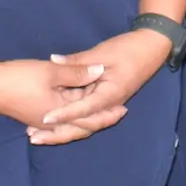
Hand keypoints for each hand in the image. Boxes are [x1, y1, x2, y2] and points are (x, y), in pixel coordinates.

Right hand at [0, 56, 116, 144]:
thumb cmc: (19, 78)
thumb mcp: (51, 71)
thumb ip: (77, 72)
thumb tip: (98, 70)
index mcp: (59, 114)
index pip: (90, 116)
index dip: (108, 112)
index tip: (124, 107)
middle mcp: (51, 123)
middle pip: (82, 125)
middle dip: (100, 119)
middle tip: (119, 113)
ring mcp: (40, 120)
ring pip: (69, 124)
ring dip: (84, 119)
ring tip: (99, 113)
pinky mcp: (31, 115)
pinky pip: (57, 122)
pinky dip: (69, 119)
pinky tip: (71, 112)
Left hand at [41, 31, 170, 139]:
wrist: (152, 48)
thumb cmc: (129, 49)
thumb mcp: (102, 53)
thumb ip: (77, 61)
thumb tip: (52, 61)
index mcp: (110, 95)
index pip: (83, 109)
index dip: (64, 115)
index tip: (44, 119)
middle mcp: (108, 105)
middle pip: (82, 124)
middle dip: (58, 132)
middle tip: (33, 137)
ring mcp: (106, 103)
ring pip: (82, 121)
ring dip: (61, 128)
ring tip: (36, 133)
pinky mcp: (103, 98)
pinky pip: (85, 112)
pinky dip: (68, 116)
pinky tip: (51, 118)